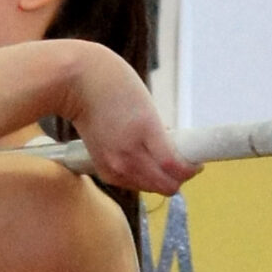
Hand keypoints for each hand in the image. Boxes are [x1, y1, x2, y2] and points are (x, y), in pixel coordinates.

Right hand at [66, 45, 197, 196]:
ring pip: (150, 188)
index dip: (191, 169)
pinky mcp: (104, 171)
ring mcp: (115, 166)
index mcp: (144, 133)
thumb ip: (161, 133)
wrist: (75, 83)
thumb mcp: (147, 104)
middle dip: (179, 176)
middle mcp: (128, 156)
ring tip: (159, 156)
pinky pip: (133, 184)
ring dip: (161, 178)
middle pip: (165, 186)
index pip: (175, 168)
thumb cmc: (113, 84)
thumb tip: (175, 153)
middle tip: (182, 160)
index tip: (197, 162)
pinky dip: (143, 176)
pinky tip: (141, 158)